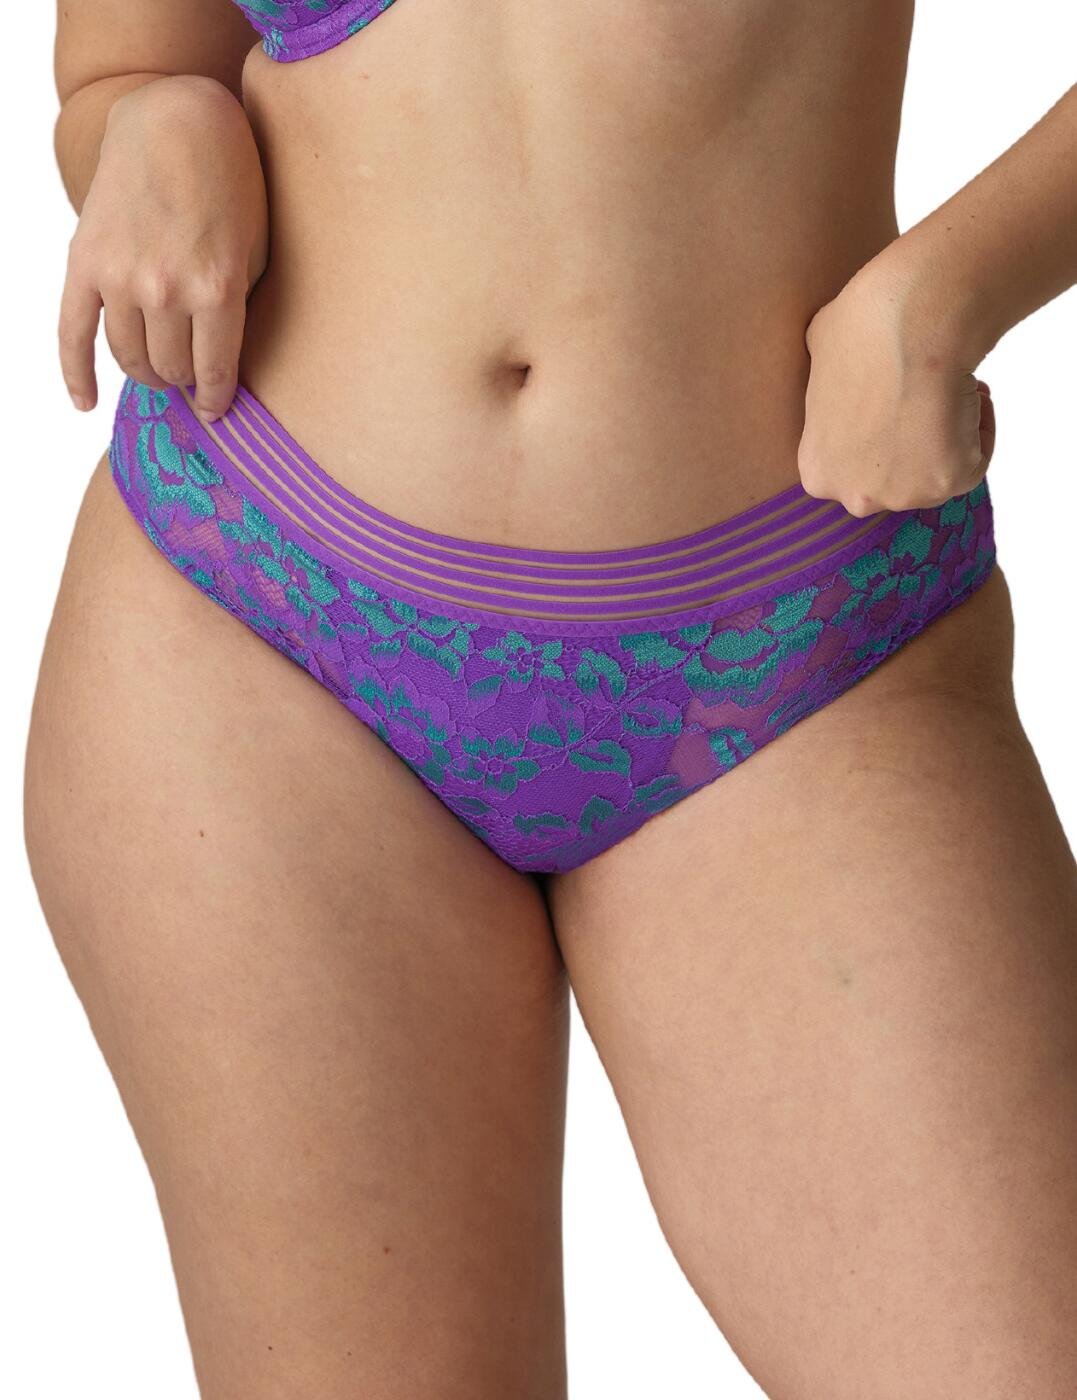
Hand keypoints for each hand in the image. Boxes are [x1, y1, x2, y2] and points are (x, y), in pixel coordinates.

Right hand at [59, 74, 268, 421]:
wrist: (175, 121)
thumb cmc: (231, 186)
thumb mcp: (256, 251)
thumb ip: (238, 311)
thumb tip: (221, 368)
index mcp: (217, 289)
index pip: (213, 373)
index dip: (214, 398)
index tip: (214, 408)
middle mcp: (166, 288)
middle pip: (170, 369)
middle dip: (182, 380)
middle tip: (189, 375)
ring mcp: (121, 277)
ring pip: (130, 359)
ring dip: (147, 373)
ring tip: (159, 370)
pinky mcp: (85, 262)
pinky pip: (73, 335)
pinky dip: (77, 375)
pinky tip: (86, 403)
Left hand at [798, 244, 995, 516]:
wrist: (914, 324)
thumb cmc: (864, 326)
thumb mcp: (821, 346)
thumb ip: (825, 374)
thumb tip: (838, 358)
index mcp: (817, 472)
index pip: (853, 465)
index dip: (878, 429)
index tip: (893, 398)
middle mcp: (855, 496)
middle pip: (892, 478)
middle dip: (909, 443)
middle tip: (923, 395)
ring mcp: (902, 496)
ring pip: (934, 473)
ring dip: (945, 434)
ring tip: (946, 387)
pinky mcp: (947, 485)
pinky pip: (973, 464)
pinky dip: (978, 429)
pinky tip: (969, 393)